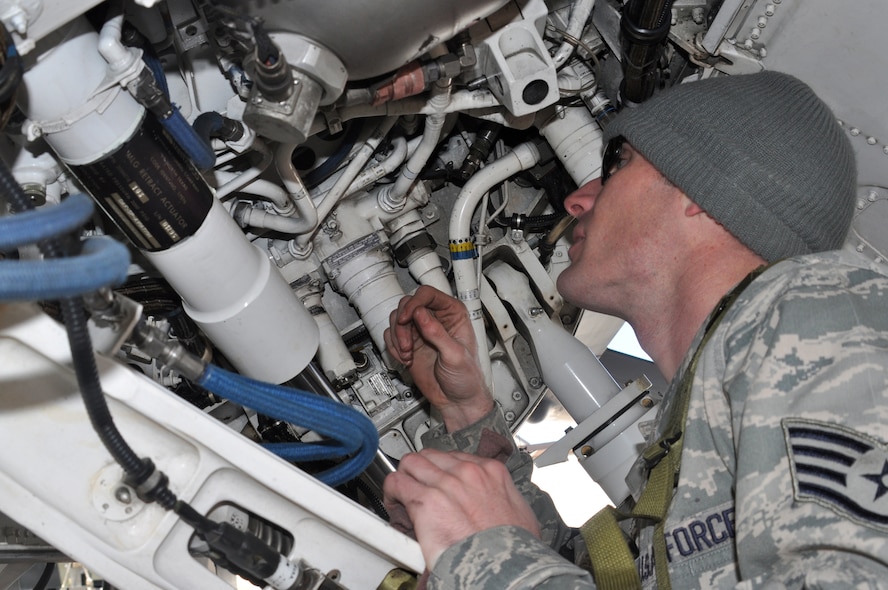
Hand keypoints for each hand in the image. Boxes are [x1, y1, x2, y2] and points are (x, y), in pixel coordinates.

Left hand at [383, 449, 540, 568]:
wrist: (504, 566)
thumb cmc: (514, 547)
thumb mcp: (520, 512)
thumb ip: (504, 497)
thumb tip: (496, 503)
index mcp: (490, 472)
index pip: (455, 456)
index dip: (443, 469)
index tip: (439, 481)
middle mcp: (466, 472)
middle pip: (431, 456)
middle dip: (421, 469)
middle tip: (416, 485)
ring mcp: (445, 484)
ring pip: (411, 463)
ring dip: (405, 477)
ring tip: (401, 493)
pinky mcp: (426, 501)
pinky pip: (398, 483)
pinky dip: (392, 491)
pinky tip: (394, 502)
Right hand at [384, 286, 493, 430]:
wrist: (457, 401)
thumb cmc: (466, 379)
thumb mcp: (455, 355)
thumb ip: (437, 333)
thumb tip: (421, 314)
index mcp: (453, 314)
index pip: (427, 295)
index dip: (414, 303)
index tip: (406, 318)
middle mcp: (435, 319)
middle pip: (407, 305)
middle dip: (402, 325)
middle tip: (407, 344)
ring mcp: (421, 332)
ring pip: (397, 319)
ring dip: (397, 338)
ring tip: (408, 354)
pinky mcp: (409, 345)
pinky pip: (391, 337)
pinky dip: (394, 347)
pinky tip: (406, 359)